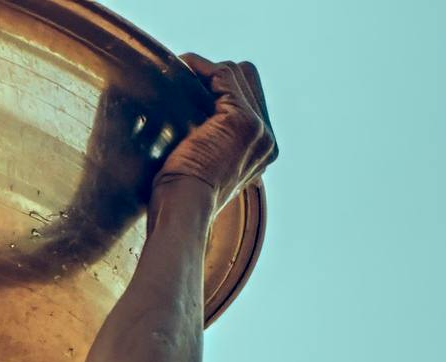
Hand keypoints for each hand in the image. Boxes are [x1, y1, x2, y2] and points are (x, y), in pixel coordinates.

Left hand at [156, 57, 273, 211]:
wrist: (184, 209)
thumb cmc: (181, 195)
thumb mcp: (204, 165)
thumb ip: (210, 141)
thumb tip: (190, 120)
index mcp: (262, 152)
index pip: (249, 98)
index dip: (218, 89)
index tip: (188, 93)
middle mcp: (267, 140)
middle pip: (246, 80)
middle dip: (215, 77)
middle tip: (183, 86)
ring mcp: (258, 129)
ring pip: (236, 72)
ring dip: (204, 71)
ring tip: (179, 81)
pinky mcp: (242, 119)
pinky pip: (222, 72)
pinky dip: (198, 67)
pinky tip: (179, 75)